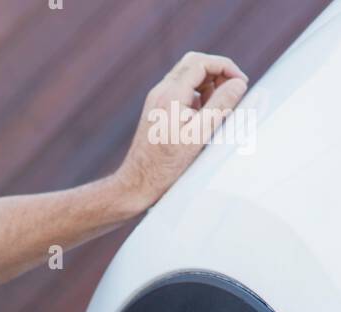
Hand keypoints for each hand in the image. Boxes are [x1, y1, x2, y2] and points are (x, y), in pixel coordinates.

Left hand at [113, 51, 248, 213]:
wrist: (136, 183)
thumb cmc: (166, 165)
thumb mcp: (199, 135)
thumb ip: (220, 106)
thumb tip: (238, 83)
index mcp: (171, 94)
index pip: (202, 62)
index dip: (226, 67)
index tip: (241, 83)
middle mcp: (160, 91)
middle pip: (194, 63)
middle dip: (217, 72)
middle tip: (232, 91)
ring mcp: (156, 100)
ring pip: (187, 76)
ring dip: (207, 85)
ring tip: (217, 110)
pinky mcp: (156, 110)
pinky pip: (180, 92)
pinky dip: (196, 96)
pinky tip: (202, 118)